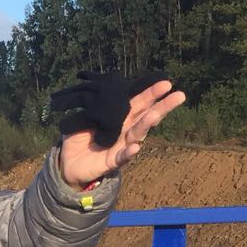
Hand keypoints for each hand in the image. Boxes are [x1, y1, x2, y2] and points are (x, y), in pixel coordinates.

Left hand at [58, 79, 184, 186]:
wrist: (68, 163)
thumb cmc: (79, 138)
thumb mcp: (83, 118)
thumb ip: (93, 107)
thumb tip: (99, 92)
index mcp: (120, 117)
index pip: (138, 103)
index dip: (150, 93)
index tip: (166, 83)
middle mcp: (125, 130)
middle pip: (146, 116)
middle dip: (161, 106)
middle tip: (179, 95)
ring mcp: (121, 146)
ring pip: (137, 134)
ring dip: (147, 124)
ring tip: (156, 114)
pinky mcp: (112, 162)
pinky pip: (122, 157)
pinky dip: (129, 153)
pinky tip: (135, 147)